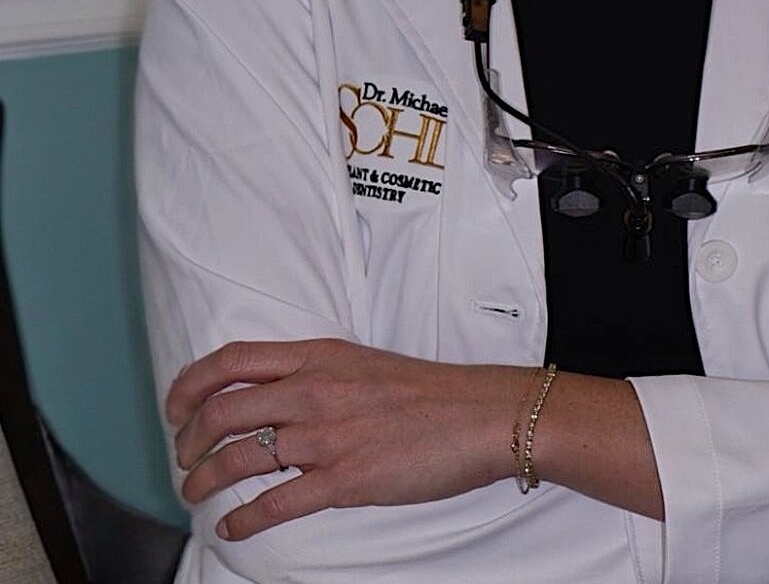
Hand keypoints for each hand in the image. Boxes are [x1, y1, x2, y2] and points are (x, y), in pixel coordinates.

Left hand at [167, 339, 528, 540]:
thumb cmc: (429, 392)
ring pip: (237, 458)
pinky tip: (232, 526)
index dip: (190, 385)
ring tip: (196, 493)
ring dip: (203, 481)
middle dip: (187, 441)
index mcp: (318, 355)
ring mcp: (326, 436)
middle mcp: (313, 390)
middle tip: (183, 458)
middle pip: (221, 411)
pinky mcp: (344, 479)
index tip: (176, 406)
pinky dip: (242, 520)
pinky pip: (274, 504)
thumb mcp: (361, 363)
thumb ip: (316, 373)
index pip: (231, 361)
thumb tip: (275, 394)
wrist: (479, 414)